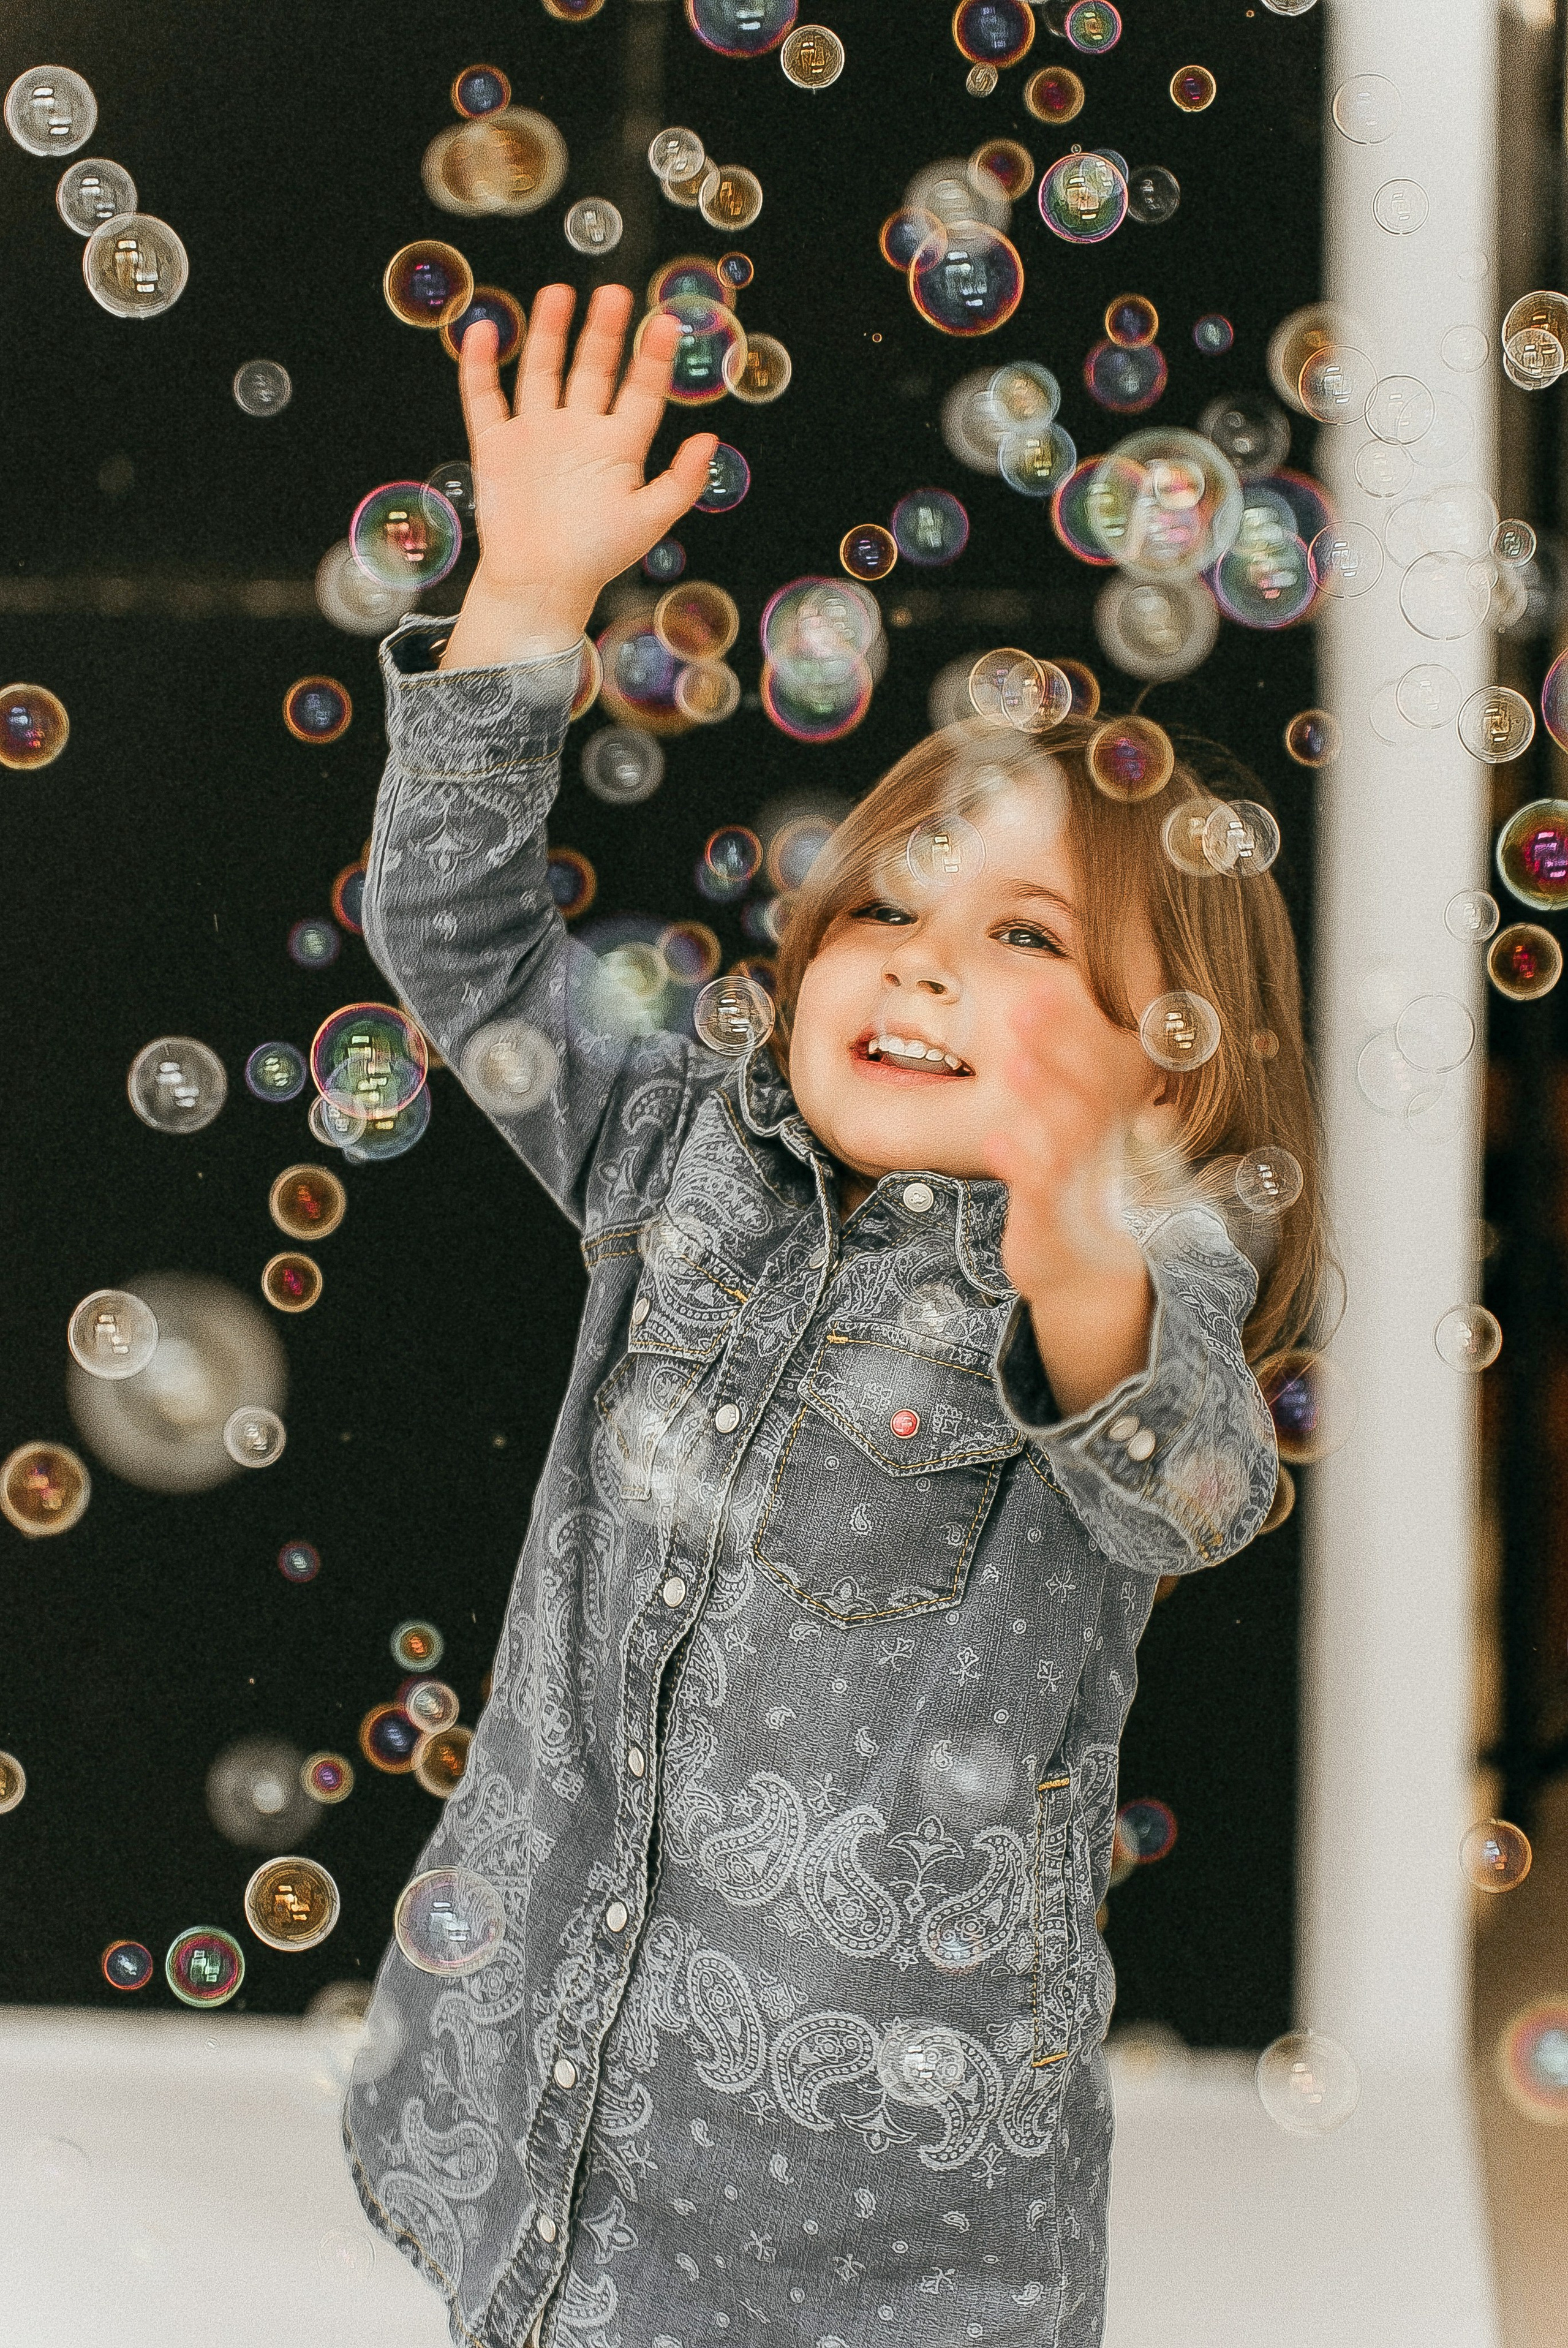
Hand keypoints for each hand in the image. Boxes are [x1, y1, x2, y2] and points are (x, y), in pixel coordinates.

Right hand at [444, 284, 718, 665]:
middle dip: (603, 332)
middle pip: (593, 368)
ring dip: (549, 333)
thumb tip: (709, 439)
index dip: (652, 360)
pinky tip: (485, 333)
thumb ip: (681, 482)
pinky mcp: (497, 445)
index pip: (640, 392)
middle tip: (615, 294)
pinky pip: (485, 397)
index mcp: (618, 446)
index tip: (666, 323)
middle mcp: (578, 431)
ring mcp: (537, 434)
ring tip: (560, 294)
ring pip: (542, 370)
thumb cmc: (596, 557)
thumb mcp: (649, 522)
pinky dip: (480, 366)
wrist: (540, 584)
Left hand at [983, 1000, 1157, 1417]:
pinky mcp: (1053, 1225)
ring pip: (1069, 1137)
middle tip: (1027, 1002)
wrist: (1087, 1270)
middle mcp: (1107, 1145)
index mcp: (1113, 1115)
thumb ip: (1067, 1065)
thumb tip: (1039, 995)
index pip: (1105, 1059)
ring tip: (1013, 1063)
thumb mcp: (1079, 1120)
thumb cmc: (1075, 1181)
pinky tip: (995, 1141)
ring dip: (1044, 1098)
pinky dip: (1021, 1165)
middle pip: (1092, 1088)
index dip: (1077, 1024)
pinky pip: (1042, 1193)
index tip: (1043, 986)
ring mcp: (1083, 1186)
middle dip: (1061, 1044)